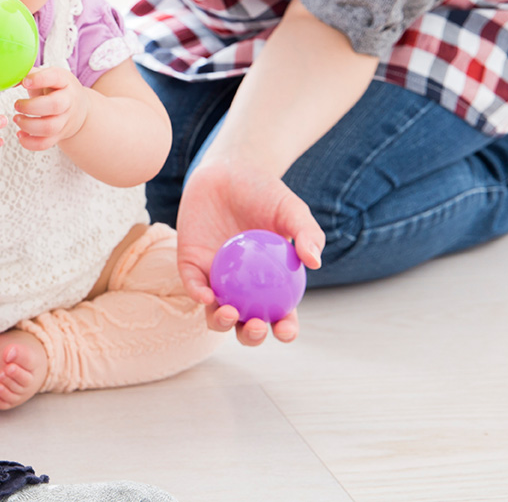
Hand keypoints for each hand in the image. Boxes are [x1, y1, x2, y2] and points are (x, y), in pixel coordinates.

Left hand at [12, 66, 88, 150]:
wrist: (78, 108)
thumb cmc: (56, 89)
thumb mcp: (48, 76)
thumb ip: (30, 74)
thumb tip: (9, 76)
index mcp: (64, 81)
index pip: (55, 77)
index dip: (39, 79)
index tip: (25, 82)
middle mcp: (68, 101)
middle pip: (55, 105)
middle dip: (31, 106)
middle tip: (17, 104)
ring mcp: (65, 120)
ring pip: (49, 127)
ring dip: (28, 125)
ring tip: (16, 119)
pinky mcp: (59, 135)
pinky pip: (45, 143)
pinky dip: (30, 142)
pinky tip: (20, 134)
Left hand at [176, 159, 324, 346]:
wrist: (229, 170)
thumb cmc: (265, 192)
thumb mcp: (292, 210)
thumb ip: (307, 234)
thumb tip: (315, 262)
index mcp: (273, 282)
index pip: (281, 315)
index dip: (285, 329)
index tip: (286, 330)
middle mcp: (245, 287)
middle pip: (247, 323)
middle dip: (252, 336)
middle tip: (256, 326)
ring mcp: (217, 278)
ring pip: (217, 313)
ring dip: (222, 322)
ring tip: (229, 312)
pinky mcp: (191, 265)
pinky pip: (193, 285)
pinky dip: (198, 294)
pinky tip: (205, 294)